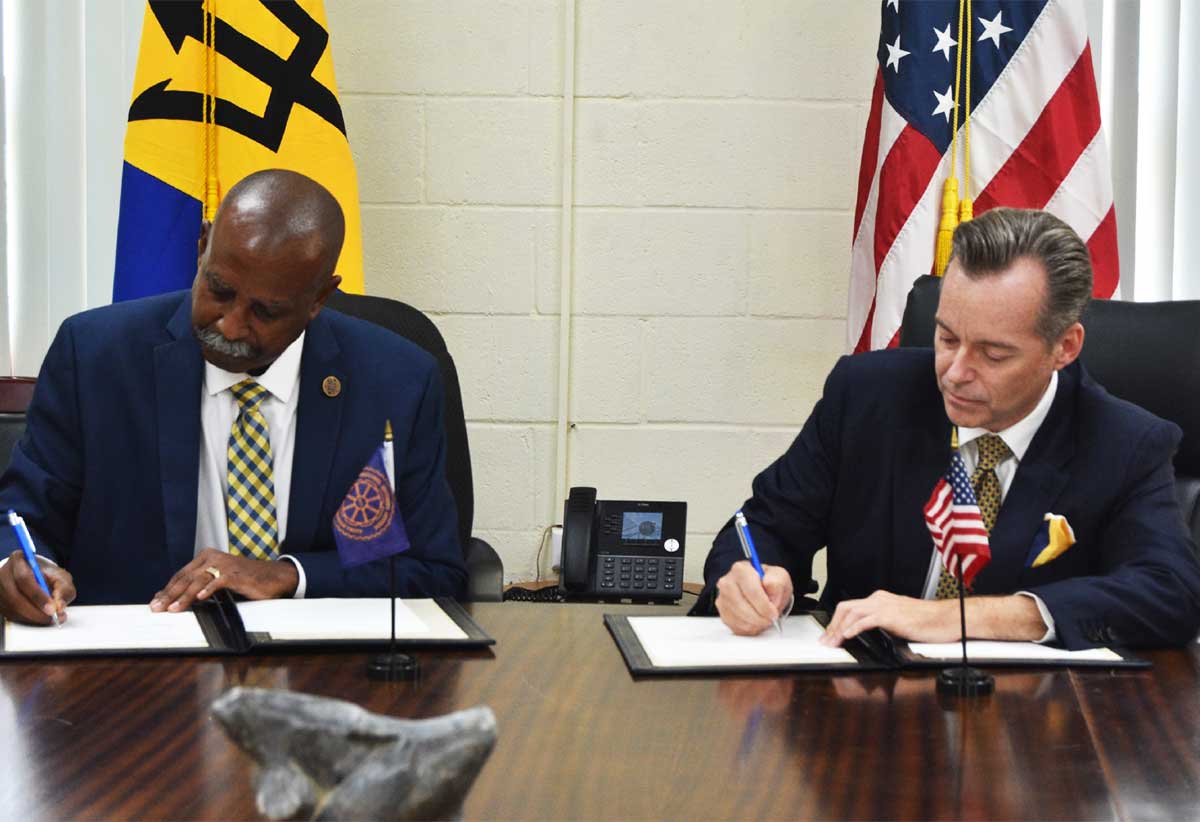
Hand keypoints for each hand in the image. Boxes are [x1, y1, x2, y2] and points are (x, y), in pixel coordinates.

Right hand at [0, 550, 74, 624]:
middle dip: (36, 611)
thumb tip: (60, 606)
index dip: (38, 596)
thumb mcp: (60, 576)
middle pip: (15, 596)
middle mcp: (3, 574)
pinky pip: (11, 615)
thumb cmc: (47, 575)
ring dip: (33, 617)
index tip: (52, 608)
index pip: (24, 579)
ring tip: (49, 618)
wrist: (35, 576)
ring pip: (12, 608)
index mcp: (18, 560)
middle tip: (52, 617)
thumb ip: (64, 589)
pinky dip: (27, 619)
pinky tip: (39, 618)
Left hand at [150, 548, 298, 612]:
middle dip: (170, 594)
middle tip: (157, 607)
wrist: (275, 577)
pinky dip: (208, 590)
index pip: (181, 575)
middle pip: (186, 578)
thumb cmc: (246, 581)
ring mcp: (224, 564)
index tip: (155, 602)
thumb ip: (198, 586)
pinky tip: (200, 598)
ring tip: (174, 608)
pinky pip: (218, 581)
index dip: (167, 589)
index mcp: (206, 557)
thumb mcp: (218, 582)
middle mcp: (213, 557)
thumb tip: (173, 598)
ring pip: (198, 580)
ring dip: (184, 596)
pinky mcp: (236, 573)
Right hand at [715, 561, 792, 635]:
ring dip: (755, 623)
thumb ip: (777, 580)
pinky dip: (748, 628)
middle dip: (759, 617)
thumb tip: (769, 584)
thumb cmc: (769, 583)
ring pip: (738, 618)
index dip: (763, 605)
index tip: (773, 613)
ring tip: (764, 619)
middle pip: (741, 605)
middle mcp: (727, 582)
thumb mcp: (779, 577)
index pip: (751, 590)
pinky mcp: (723, 613)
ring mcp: (722, 598)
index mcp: (741, 569)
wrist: (762, 591)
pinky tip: (756, 621)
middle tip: (770, 619)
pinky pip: (735, 626)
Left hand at [819, 590, 958, 645]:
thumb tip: (871, 634)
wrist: (946, 618)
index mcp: (880, 599)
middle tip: (826, 641)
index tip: (830, 635)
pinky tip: (847, 636)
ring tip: (833, 642)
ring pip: (851, 613)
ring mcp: (884, 606)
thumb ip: (884, 623)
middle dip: (832, 625)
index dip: (836, 621)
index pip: (851, 607)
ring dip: (838, 629)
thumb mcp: (900, 619)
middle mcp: (879, 599)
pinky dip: (853, 628)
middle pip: (845, 608)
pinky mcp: (891, 616)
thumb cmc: (929, 621)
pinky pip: (866, 620)